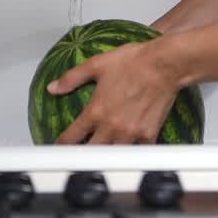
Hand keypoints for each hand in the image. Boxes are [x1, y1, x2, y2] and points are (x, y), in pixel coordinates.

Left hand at [48, 38, 179, 144]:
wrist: (165, 64)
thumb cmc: (134, 61)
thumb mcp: (98, 64)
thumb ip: (72, 77)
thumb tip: (53, 87)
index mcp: (96, 111)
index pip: (71, 137)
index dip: (61, 144)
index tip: (59, 146)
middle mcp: (110, 126)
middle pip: (90, 153)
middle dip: (82, 155)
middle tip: (79, 155)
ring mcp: (130, 133)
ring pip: (112, 156)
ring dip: (106, 156)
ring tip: (102, 156)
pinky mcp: (148, 135)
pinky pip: (137, 152)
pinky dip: (133, 153)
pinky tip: (130, 150)